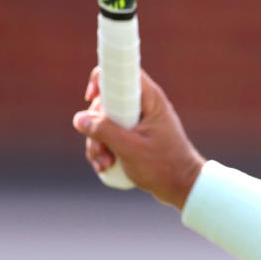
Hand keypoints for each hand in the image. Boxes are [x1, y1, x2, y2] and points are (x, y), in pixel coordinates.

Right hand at [73, 67, 204, 208]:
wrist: (181, 186)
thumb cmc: (163, 165)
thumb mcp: (130, 148)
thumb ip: (104, 132)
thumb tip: (79, 119)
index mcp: (150, 99)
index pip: (123, 73)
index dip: (103, 79)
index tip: (91, 97)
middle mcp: (143, 105)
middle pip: (107, 102)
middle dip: (95, 126)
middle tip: (99, 149)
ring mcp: (138, 121)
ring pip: (105, 121)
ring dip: (98, 143)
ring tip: (104, 163)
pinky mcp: (133, 135)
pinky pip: (110, 135)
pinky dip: (104, 149)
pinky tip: (104, 166)